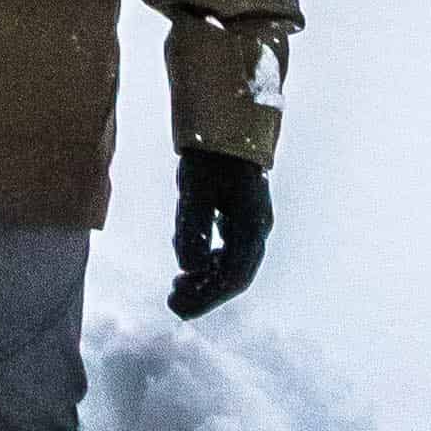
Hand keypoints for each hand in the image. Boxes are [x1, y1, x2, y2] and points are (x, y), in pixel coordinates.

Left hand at [167, 145, 270, 318]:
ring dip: (206, 281)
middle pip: (235, 276)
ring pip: (233, 265)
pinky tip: (188, 267)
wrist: (226, 123)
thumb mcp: (195, 188)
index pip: (234, 276)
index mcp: (252, 225)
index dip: (207, 297)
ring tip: (176, 289)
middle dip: (205, 294)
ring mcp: (251, 223)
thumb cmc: (210, 154)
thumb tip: (187, 267)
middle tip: (173, 304)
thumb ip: (192, 227)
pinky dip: (209, 264)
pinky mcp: (241, 216)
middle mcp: (257, 228)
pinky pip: (229, 251)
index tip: (180, 308)